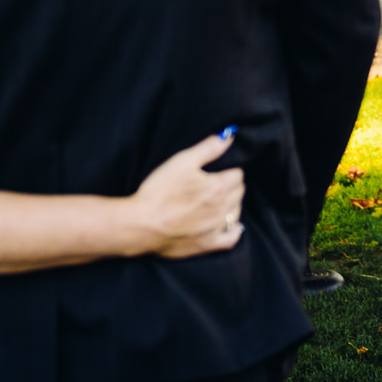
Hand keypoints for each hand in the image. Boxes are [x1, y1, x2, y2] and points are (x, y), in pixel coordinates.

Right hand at [130, 132, 246, 259]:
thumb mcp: (182, 161)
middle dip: (232, 185)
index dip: (228, 169)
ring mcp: (216, 229)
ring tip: (219, 200)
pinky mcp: (208, 245)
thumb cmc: (159, 191)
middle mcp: (222, 208)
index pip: (238, 174)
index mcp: (219, 187)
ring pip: (237, 212)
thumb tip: (230, 136)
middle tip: (217, 182)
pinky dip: (234, 230)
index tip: (219, 170)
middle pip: (239, 192)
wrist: (142, 224)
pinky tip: (230, 224)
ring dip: (232, 204)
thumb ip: (209, 148)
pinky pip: (232, 239)